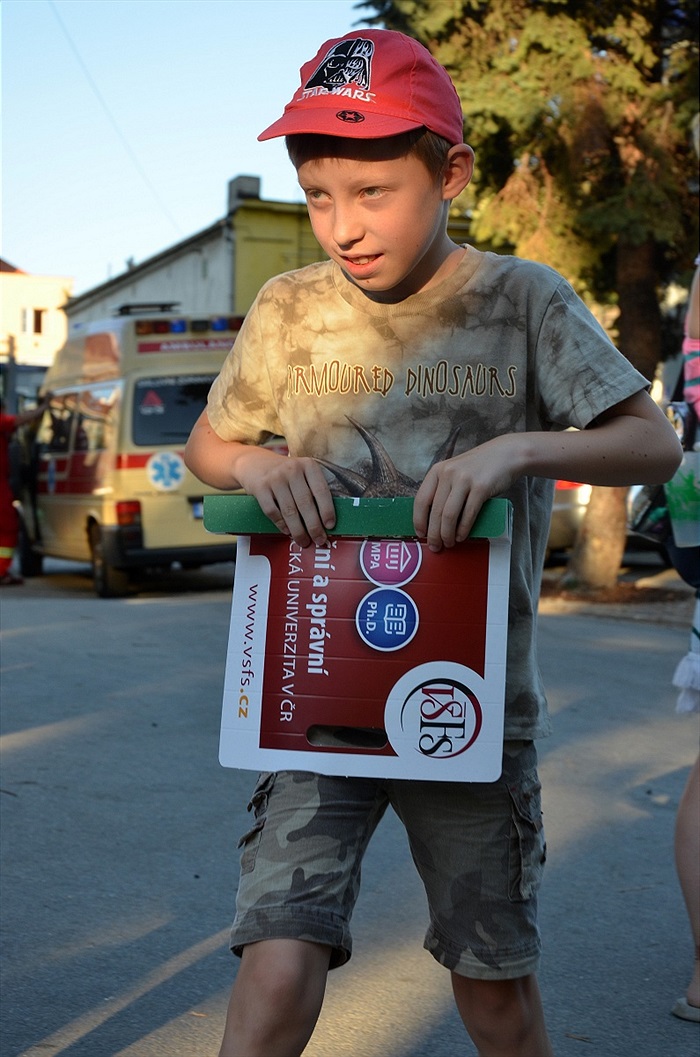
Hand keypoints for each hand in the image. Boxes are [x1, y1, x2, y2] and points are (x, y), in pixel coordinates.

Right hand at [233, 447, 335, 547]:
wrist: (255, 462)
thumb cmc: (285, 473)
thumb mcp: (302, 472)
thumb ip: (313, 489)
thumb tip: (325, 521)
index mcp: (308, 465)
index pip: (321, 490)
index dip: (327, 510)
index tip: (330, 526)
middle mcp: (292, 470)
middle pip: (305, 503)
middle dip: (314, 526)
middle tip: (319, 540)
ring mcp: (275, 478)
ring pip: (289, 510)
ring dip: (298, 530)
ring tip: (303, 541)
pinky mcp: (260, 487)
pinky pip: (272, 511)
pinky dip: (281, 524)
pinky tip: (287, 532)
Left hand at [414, 435, 523, 550]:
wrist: (506, 454)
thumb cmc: (478, 467)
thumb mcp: (454, 472)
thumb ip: (443, 489)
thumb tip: (433, 520)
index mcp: (437, 471)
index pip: (421, 500)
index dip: (419, 521)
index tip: (420, 534)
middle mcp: (448, 474)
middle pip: (435, 511)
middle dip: (433, 534)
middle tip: (435, 546)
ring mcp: (464, 480)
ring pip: (449, 515)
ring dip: (447, 534)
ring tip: (449, 543)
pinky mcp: (481, 487)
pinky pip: (468, 514)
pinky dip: (463, 529)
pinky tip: (462, 536)